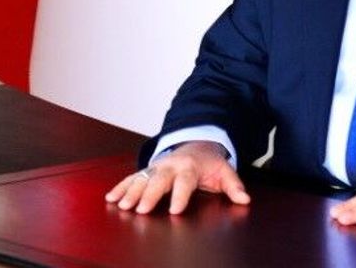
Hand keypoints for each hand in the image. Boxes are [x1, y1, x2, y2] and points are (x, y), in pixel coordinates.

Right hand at [104, 141, 249, 214]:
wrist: (196, 144)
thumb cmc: (209, 163)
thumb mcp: (224, 171)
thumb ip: (234, 186)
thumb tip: (245, 199)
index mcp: (189, 167)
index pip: (185, 182)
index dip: (180, 196)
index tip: (175, 210)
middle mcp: (170, 166)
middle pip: (158, 180)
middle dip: (149, 195)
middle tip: (142, 209)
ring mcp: (157, 167)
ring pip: (142, 179)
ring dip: (131, 192)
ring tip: (122, 205)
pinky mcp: (147, 170)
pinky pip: (132, 178)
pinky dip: (121, 187)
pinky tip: (111, 198)